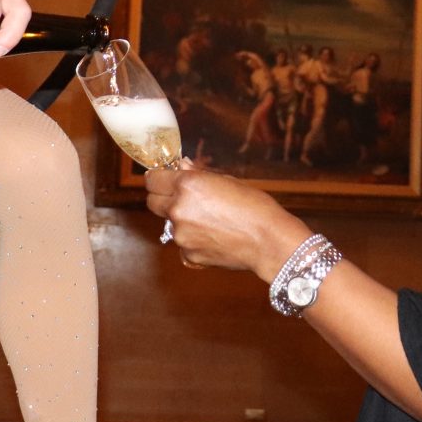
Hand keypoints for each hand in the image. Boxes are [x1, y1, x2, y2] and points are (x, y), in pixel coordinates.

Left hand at [145, 160, 310, 278]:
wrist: (269, 241)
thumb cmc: (255, 207)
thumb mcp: (226, 181)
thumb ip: (198, 175)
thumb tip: (181, 167)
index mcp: (187, 185)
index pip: (152, 179)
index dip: (158, 178)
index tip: (163, 178)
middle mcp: (178, 209)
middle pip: (152, 201)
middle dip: (162, 197)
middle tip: (180, 197)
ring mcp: (181, 234)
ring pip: (168, 223)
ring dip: (180, 219)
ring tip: (209, 219)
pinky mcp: (188, 254)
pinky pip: (182, 242)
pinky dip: (192, 238)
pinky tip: (214, 235)